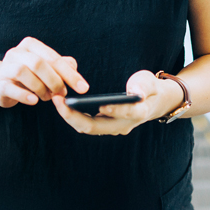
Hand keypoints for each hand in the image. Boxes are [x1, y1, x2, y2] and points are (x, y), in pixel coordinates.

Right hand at [0, 37, 88, 107]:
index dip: (70, 74)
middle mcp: (16, 53)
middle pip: (38, 63)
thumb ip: (62, 66)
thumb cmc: (28, 75)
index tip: (83, 88)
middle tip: (62, 94)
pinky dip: (24, 95)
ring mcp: (5, 68)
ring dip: (40, 88)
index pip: (53, 58)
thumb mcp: (46, 68)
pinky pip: (11, 88)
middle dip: (55, 81)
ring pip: (23, 73)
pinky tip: (34, 101)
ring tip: (47, 97)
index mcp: (31, 45)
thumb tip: (75, 70)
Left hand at [51, 70, 184, 135]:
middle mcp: (123, 125)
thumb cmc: (149, 87)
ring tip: (56, 100)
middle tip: (59, 100)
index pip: (126, 114)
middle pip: (97, 127)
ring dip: (70, 116)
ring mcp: (113, 128)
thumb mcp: (149, 81)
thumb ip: (144, 86)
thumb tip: (137, 93)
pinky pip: (86, 124)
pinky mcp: (104, 126)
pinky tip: (62, 103)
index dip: (114, 110)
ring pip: (88, 128)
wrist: (153, 101)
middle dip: (75, 116)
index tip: (101, 104)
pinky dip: (73, 116)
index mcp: (139, 113)